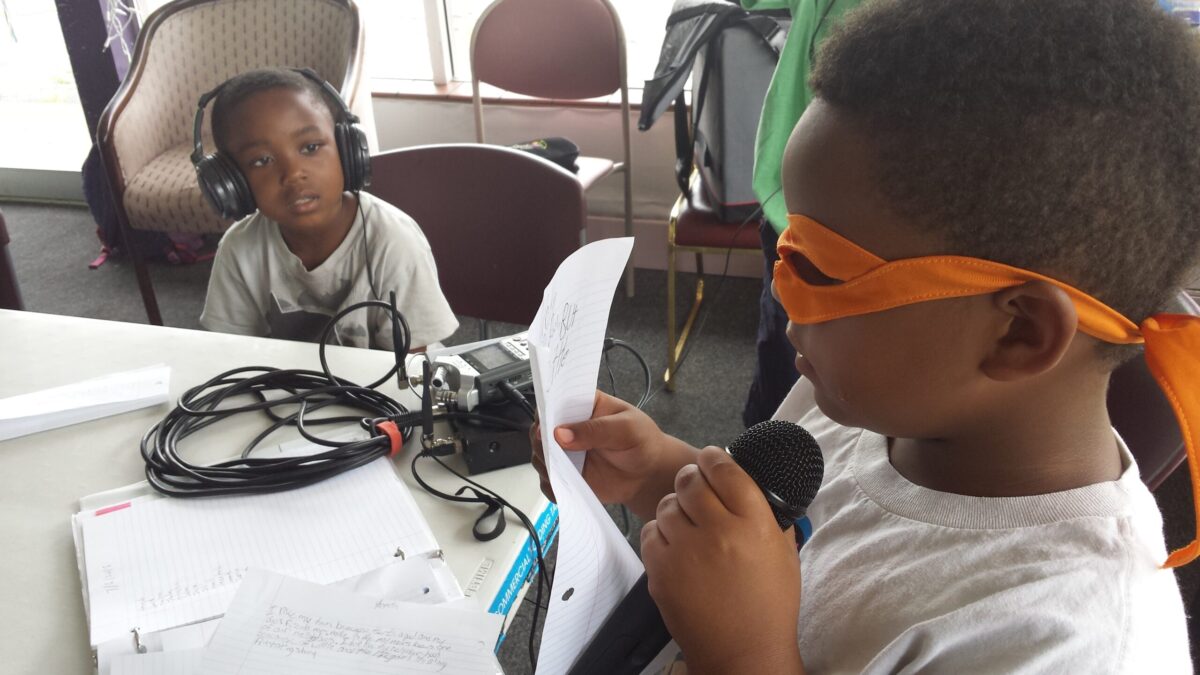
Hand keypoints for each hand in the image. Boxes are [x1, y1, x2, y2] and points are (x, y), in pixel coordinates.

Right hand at [530, 391, 689, 516]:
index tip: (544, 423)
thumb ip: (595, 429)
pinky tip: (564, 486)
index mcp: (582, 405)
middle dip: (540, 440)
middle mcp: (568, 428)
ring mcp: (565, 453)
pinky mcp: (566, 476)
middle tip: (550, 449)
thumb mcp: (626, 428)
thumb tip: (561, 434)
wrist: (649, 474)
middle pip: (539, 430)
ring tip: (560, 470)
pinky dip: (552, 486)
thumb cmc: (641, 442)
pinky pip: (550, 482)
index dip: (545, 410)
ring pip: (540, 457)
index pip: (554, 401)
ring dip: (545, 464)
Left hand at [641, 447, 803, 673]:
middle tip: (696, 485)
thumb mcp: (782, 551)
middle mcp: (719, 533)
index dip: (714, 457)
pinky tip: (677, 545)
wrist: (743, 652)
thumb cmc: (768, 604)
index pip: (726, 470)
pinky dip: (661, 533)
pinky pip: (651, 532)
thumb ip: (765, 513)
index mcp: (754, 524)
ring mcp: (686, 552)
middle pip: (690, 481)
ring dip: (676, 506)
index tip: (711, 457)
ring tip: (688, 521)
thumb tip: (745, 481)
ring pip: (667, 504)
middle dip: (691, 478)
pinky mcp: (661, 571)